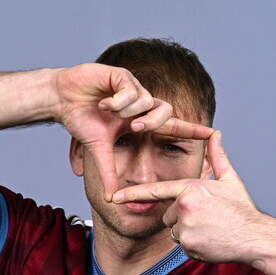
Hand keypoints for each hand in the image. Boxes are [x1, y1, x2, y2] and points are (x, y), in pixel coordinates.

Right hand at [50, 63, 212, 200]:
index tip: (212, 134)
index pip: (172, 126)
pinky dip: (119, 100)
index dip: (191, 129)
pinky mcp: (122, 76)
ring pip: (147, 100)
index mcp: (140, 121)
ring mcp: (133, 89)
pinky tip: (105, 104)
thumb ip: (108, 173)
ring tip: (110, 114)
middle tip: (135, 128)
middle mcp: (141, 104)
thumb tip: (111, 198)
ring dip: (130, 111)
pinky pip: (131, 89)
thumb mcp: (98, 151)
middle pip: (164, 112)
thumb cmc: (82, 121)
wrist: (63, 100)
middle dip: (152, 122)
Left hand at [112, 131, 263, 261]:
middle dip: (182, 219)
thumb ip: (217, 157)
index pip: (155, 191)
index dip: (133, 194)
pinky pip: (182, 247)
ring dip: (189, 233)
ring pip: (175, 232)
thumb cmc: (242, 209)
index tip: (114, 197)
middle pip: (168, 216)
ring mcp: (185, 228)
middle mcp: (184, 207)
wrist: (253, 237)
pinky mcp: (188, 246)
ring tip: (210, 230)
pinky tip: (211, 242)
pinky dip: (194, 247)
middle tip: (206, 220)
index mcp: (190, 189)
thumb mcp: (229, 180)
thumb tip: (215, 133)